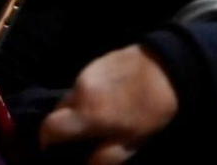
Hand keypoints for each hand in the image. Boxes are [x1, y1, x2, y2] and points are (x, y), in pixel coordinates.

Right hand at [39, 46, 178, 162]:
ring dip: (77, 109)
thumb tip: (86, 164)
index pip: (48, 128)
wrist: (169, 67)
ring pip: (71, 97)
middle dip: (63, 126)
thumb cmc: (151, 109)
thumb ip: (103, 158)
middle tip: (80, 136)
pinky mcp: (97, 61)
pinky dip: (88, 94)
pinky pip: (83, 83)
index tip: (55, 150)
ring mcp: (87, 72)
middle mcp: (80, 90)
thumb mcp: (131, 142)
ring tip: (99, 116)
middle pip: (57, 112)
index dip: (47, 142)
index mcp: (87, 113)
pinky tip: (108, 98)